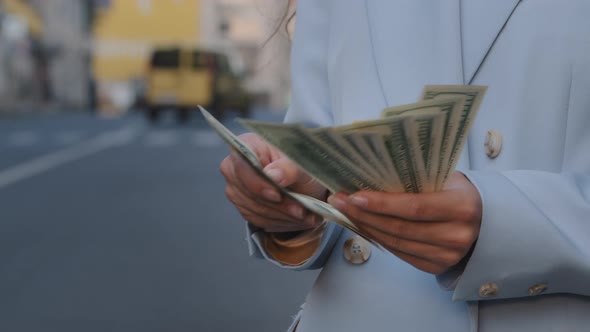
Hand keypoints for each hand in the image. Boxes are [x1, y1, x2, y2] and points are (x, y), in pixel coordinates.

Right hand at [220, 133, 326, 232]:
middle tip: (301, 210)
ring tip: (305, 215)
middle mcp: (235, 167)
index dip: (258, 183)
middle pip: (248, 192)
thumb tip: (272, 175)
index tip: (277, 195)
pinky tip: (298, 219)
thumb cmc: (301, 165)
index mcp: (248, 144)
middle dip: (277, 205)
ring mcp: (237, 189)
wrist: (305, 182)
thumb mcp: (302, 163)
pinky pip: (259, 220)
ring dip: (283, 216)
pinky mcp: (244, 207)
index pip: (242, 165)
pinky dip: (281, 222)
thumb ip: (288, 167)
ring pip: (255, 209)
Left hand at [328, 172, 481, 273]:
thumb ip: (417, 180)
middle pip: (399, 228)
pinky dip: (378, 239)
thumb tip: (371, 175)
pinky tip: (363, 226)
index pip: (414, 207)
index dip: (382, 203)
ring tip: (345, 212)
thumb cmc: (459, 192)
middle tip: (339, 201)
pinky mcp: (437, 267)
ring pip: (396, 243)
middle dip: (364, 214)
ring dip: (366, 227)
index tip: (354, 195)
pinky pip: (400, 253)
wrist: (486, 221)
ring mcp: (447, 255)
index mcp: (462, 206)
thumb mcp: (446, 179)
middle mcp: (457, 235)